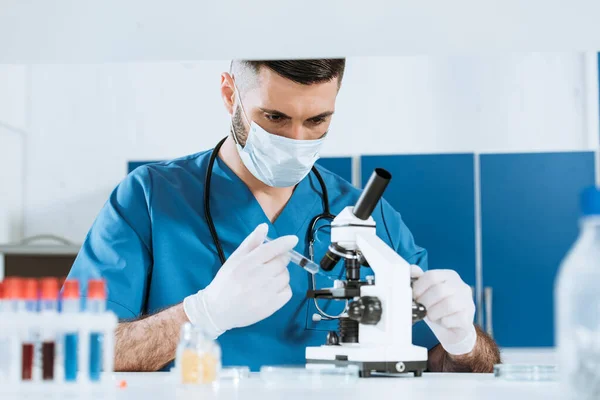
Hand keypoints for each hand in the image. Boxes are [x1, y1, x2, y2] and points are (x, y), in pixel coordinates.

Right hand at [184, 223, 297, 337]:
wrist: (217, 310)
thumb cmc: (226, 281)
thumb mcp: (234, 259)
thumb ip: (251, 242)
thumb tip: (265, 226)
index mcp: (247, 263)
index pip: (271, 249)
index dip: (284, 243)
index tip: (293, 239)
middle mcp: (257, 277)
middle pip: (282, 262)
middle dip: (281, 259)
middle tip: (271, 263)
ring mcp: (265, 293)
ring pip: (286, 276)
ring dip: (281, 274)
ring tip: (269, 278)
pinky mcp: (271, 306)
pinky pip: (288, 292)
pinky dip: (283, 288)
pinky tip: (272, 289)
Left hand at [411, 266, 476, 354]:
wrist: (451, 328)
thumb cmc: (436, 307)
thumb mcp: (427, 291)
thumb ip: (419, 279)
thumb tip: (412, 270)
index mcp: (450, 276)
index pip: (432, 275)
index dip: (419, 287)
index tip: (415, 296)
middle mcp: (461, 287)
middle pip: (439, 290)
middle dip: (425, 301)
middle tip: (422, 307)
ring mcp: (467, 302)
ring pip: (448, 304)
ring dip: (433, 312)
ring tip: (431, 315)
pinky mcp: (468, 318)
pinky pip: (452, 319)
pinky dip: (443, 322)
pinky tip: (442, 322)